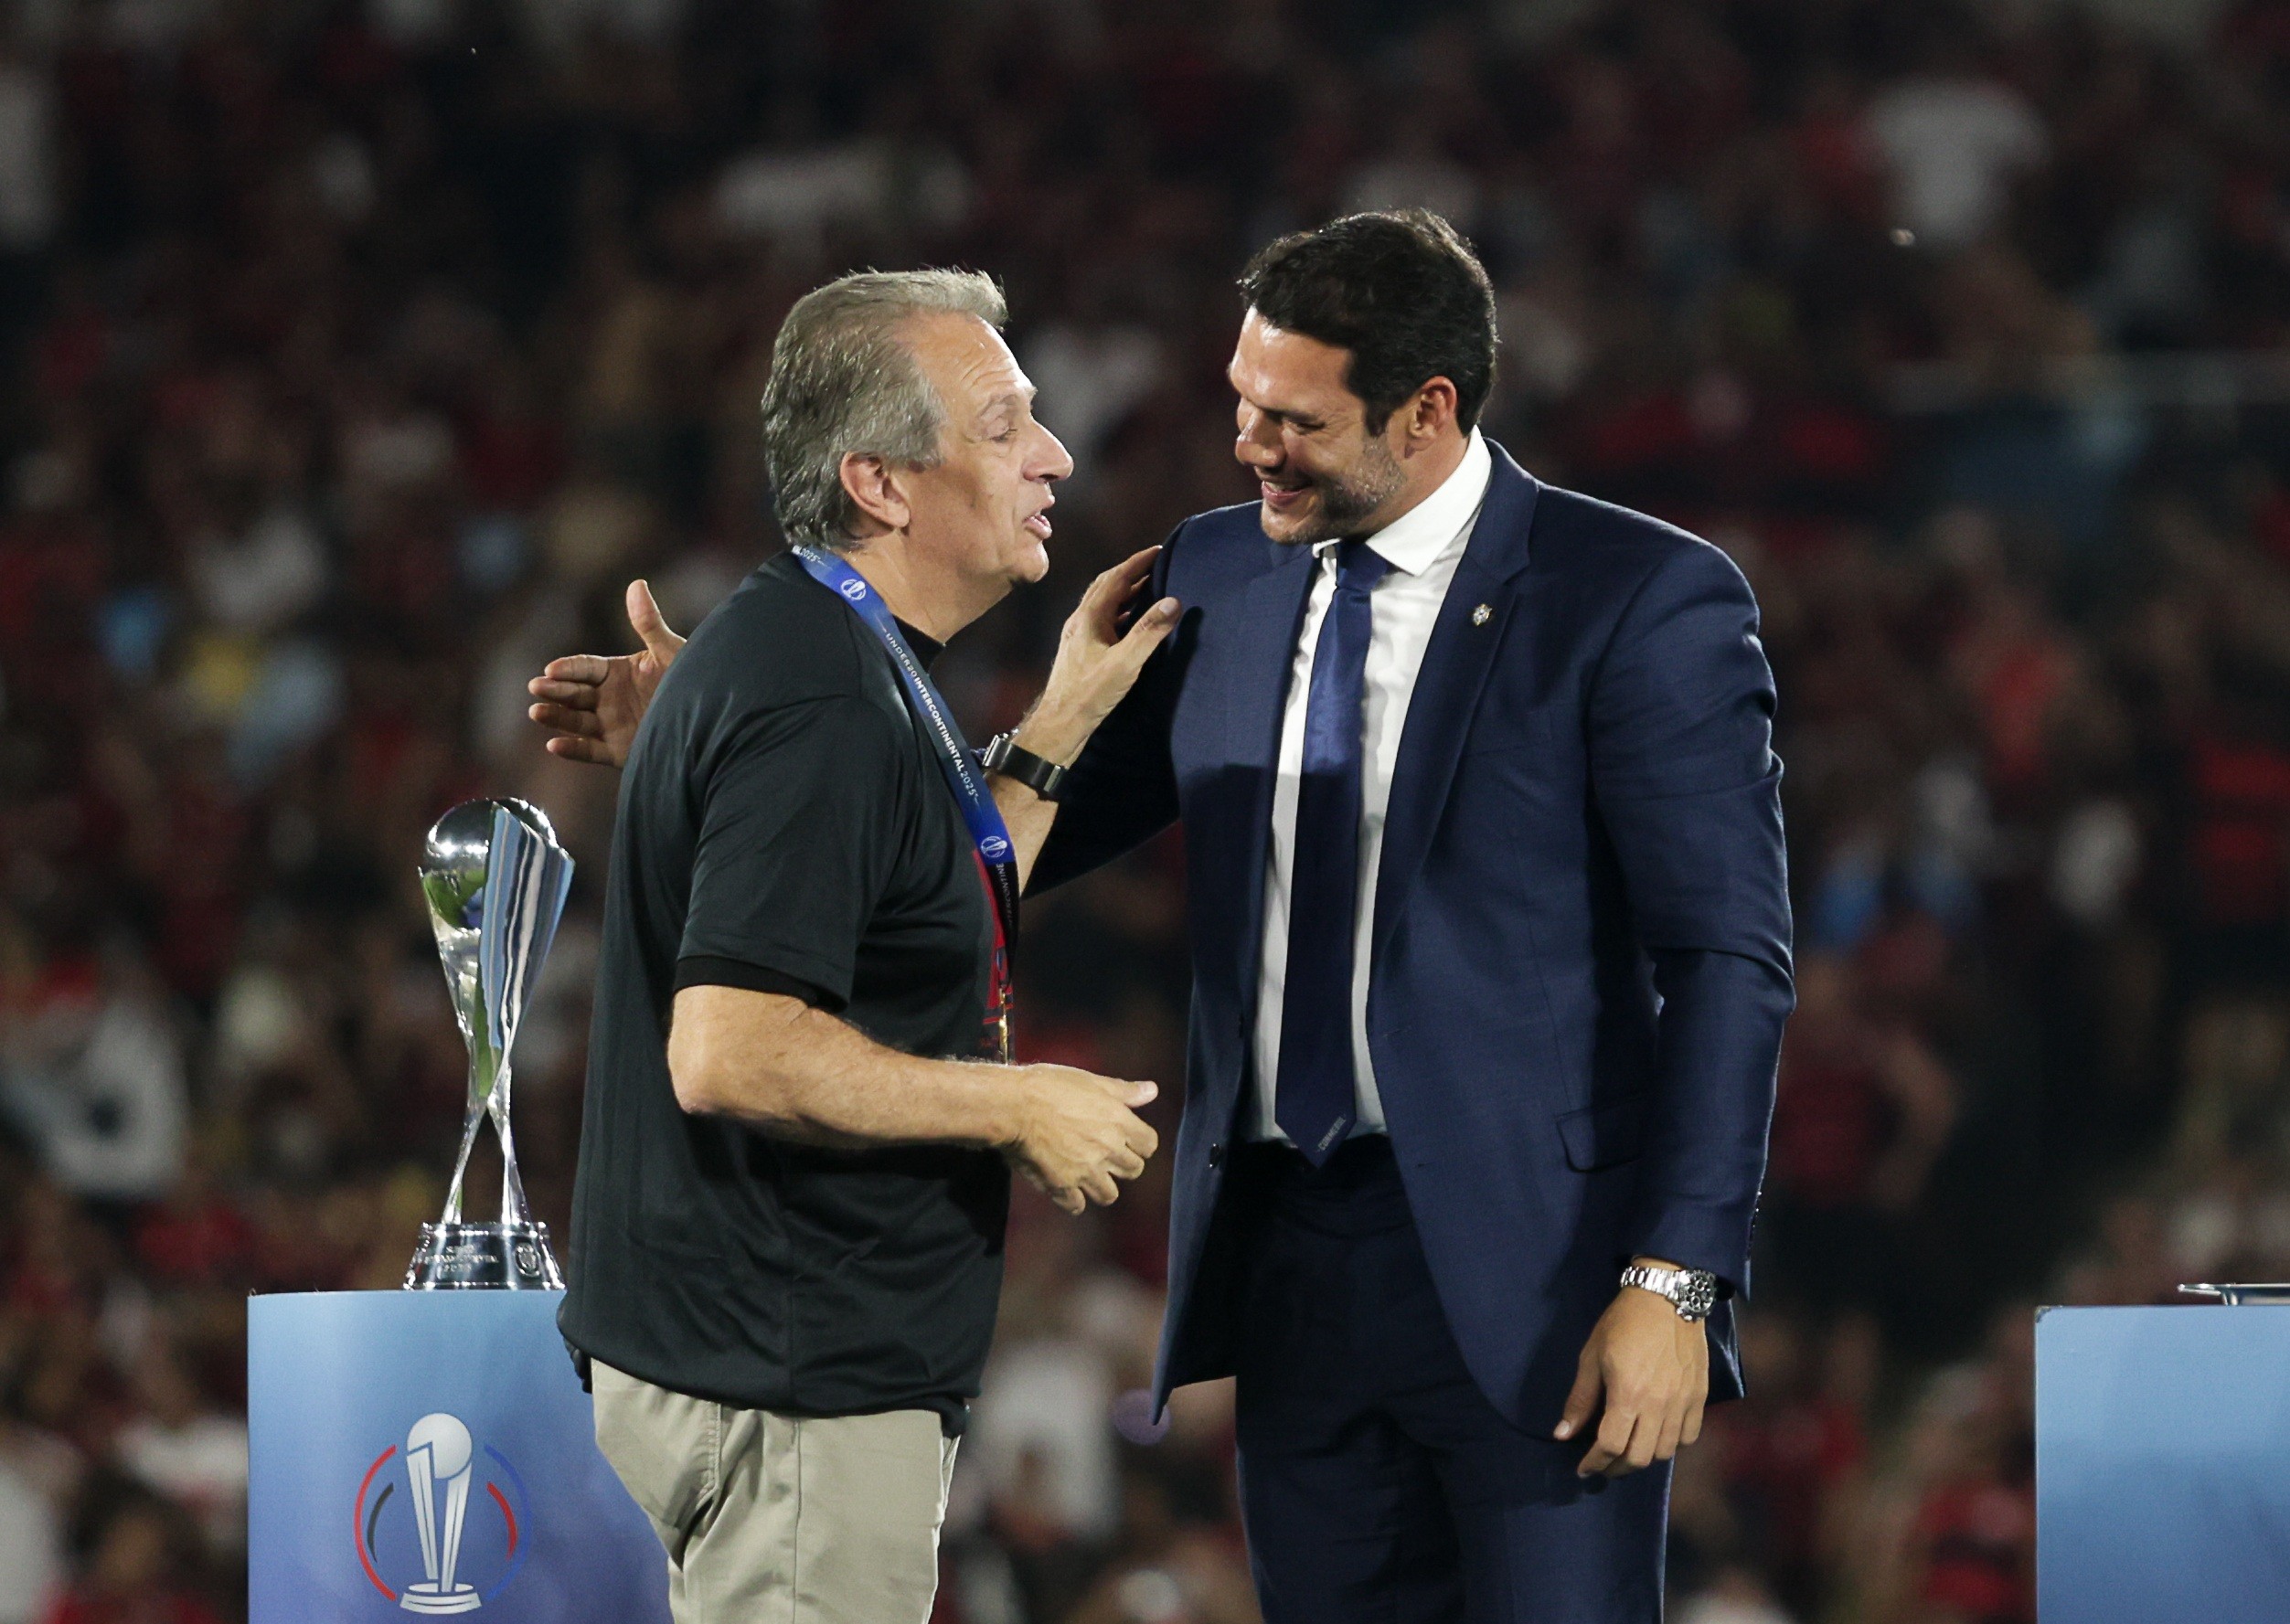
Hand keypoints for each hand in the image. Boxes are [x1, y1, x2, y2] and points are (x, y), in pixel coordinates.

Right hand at [527, 580, 685, 767]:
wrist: (711, 722)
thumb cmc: (692, 681)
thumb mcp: (670, 652)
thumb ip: (649, 623)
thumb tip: (637, 583)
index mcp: (617, 672)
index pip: (585, 668)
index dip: (568, 668)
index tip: (551, 669)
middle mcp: (608, 698)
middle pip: (575, 693)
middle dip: (555, 690)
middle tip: (536, 687)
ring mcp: (611, 725)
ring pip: (576, 721)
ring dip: (555, 717)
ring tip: (536, 711)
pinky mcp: (618, 751)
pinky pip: (590, 750)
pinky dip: (572, 749)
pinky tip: (554, 744)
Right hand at [1004, 1065, 1160, 1214]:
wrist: (1014, 1106)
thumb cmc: (1050, 1086)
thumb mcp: (1091, 1081)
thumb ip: (1124, 1091)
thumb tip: (1152, 1090)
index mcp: (1119, 1122)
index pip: (1149, 1145)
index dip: (1140, 1143)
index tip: (1128, 1140)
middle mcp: (1108, 1149)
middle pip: (1134, 1170)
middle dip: (1123, 1165)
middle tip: (1106, 1157)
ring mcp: (1086, 1171)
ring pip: (1109, 1194)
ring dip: (1102, 1187)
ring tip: (1089, 1176)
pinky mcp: (1062, 1185)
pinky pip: (1077, 1206)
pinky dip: (1073, 1201)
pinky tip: (1067, 1189)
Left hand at [1012, 547, 1180, 763]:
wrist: (1060, 724)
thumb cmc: (1090, 694)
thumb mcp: (1125, 663)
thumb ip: (1149, 632)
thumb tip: (1173, 602)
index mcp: (1089, 617)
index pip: (1115, 578)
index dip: (1137, 562)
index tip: (1158, 551)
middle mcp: (1080, 621)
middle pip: (1106, 586)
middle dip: (1131, 572)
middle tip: (1155, 565)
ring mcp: (1078, 636)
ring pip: (1102, 603)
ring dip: (1124, 592)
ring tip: (1148, 589)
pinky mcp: (1080, 651)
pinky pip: (1101, 620)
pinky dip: (1119, 612)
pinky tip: (1129, 623)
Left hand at [1555, 1260, 1709, 1477]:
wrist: (1666, 1298)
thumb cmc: (1622, 1324)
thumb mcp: (1592, 1357)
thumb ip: (1580, 1399)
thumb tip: (1562, 1434)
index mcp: (1628, 1394)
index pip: (1611, 1445)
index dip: (1594, 1463)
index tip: (1583, 1468)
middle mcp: (1658, 1405)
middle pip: (1639, 1457)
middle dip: (1616, 1467)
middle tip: (1603, 1464)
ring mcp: (1682, 1403)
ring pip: (1665, 1452)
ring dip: (1643, 1458)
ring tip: (1628, 1452)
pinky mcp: (1699, 1397)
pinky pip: (1688, 1436)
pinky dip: (1672, 1445)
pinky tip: (1657, 1438)